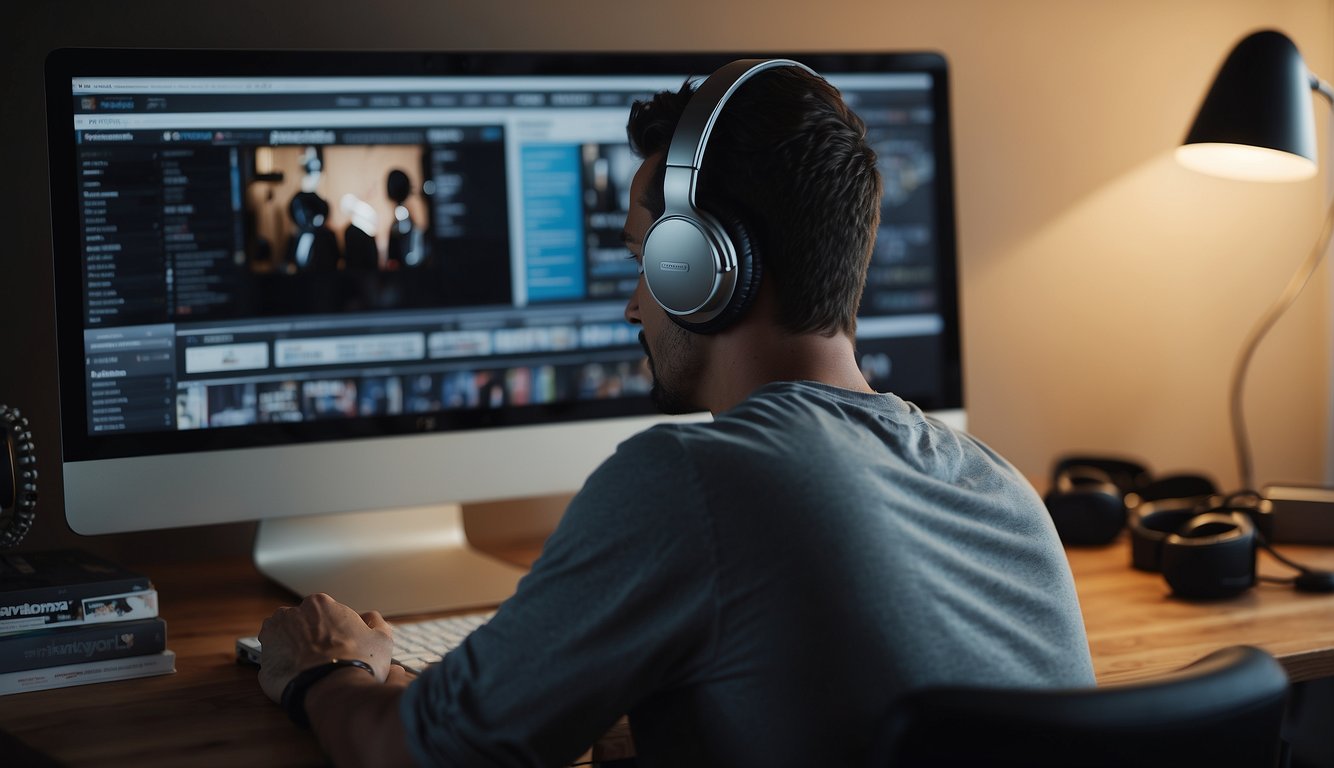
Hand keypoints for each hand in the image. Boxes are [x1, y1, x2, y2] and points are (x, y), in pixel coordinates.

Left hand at [257, 593, 394, 702]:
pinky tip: (299, 680)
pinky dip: (284, 670)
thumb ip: (375, 622)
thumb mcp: (381, 638)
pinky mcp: (263, 661)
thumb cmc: (358, 662)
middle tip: (325, 659)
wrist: (333, 689)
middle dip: (310, 639)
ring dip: (293, 651)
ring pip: (283, 641)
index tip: (340, 645)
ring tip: (310, 670)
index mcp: (320, 604)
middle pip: (301, 624)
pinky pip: (274, 663)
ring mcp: (272, 637)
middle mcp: (292, 614)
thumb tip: (371, 618)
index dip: (334, 631)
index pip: (325, 614)